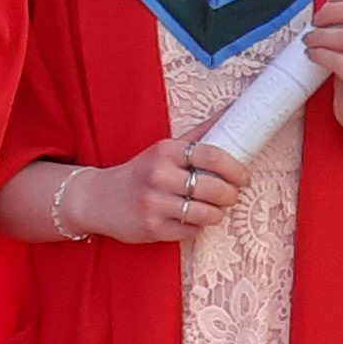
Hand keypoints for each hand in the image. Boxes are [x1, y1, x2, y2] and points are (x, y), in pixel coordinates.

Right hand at [93, 134, 246, 244]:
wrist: (99, 199)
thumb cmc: (140, 173)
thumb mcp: (163, 150)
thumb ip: (198, 135)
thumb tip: (231, 112)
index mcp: (165, 151)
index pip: (211, 155)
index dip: (235, 168)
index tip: (243, 176)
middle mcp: (159, 176)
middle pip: (213, 188)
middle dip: (230, 195)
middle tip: (232, 195)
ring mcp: (155, 204)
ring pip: (205, 213)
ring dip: (217, 214)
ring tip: (215, 209)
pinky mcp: (152, 228)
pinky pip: (191, 231)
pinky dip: (197, 227)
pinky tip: (192, 220)